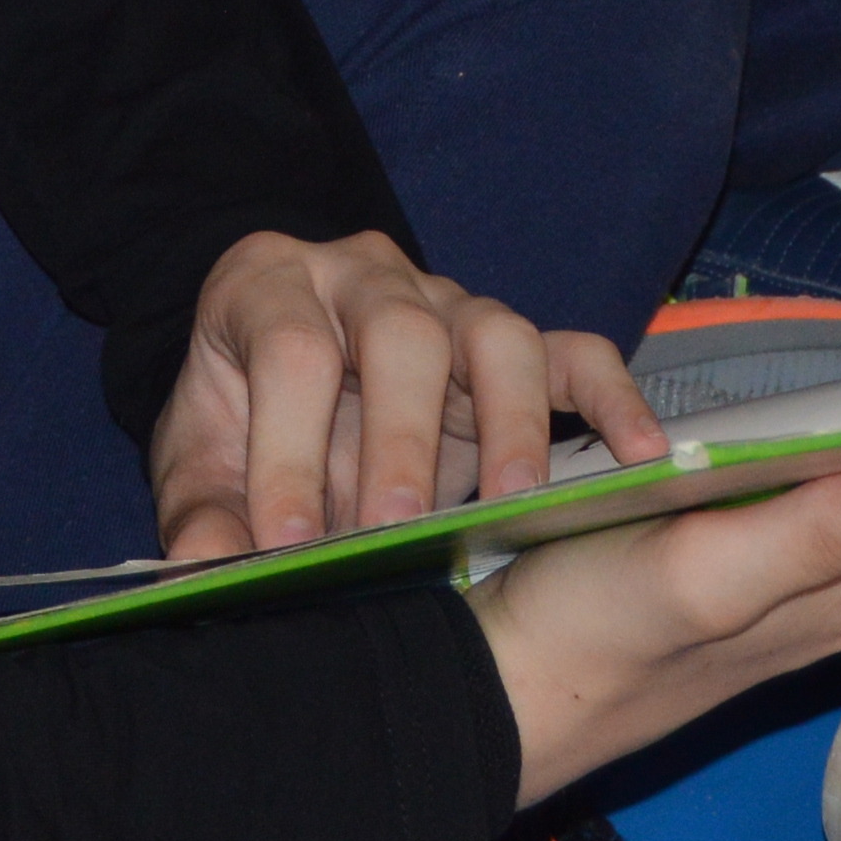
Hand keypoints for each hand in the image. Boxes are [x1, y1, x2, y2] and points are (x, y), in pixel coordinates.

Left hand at [147, 231, 663, 562]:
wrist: (275, 394)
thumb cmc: (236, 429)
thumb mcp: (197, 468)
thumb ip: (200, 516)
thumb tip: (209, 566)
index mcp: (269, 286)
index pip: (291, 352)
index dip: (288, 450)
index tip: (289, 548)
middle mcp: (365, 273)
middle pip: (399, 332)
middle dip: (401, 442)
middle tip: (398, 534)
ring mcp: (446, 299)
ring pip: (495, 334)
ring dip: (507, 428)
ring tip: (510, 512)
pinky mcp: (506, 341)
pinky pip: (574, 351)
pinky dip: (614, 399)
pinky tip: (643, 456)